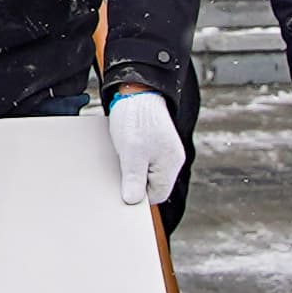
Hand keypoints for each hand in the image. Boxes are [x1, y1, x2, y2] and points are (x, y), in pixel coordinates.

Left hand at [105, 86, 188, 211]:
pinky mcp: (157, 143)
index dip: (138, 195)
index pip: (157, 195)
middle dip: (135, 182)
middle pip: (153, 185)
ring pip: (148, 172)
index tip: (122, 189)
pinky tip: (124, 151)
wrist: (138, 90)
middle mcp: (172, 160)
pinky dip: (134, 159)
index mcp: (170, 165)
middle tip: (119, 172)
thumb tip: (133, 201)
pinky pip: (146, 160)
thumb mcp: (131, 153)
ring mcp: (165, 151)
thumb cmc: (135, 119)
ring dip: (133, 170)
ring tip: (121, 158)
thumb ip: (134, 179)